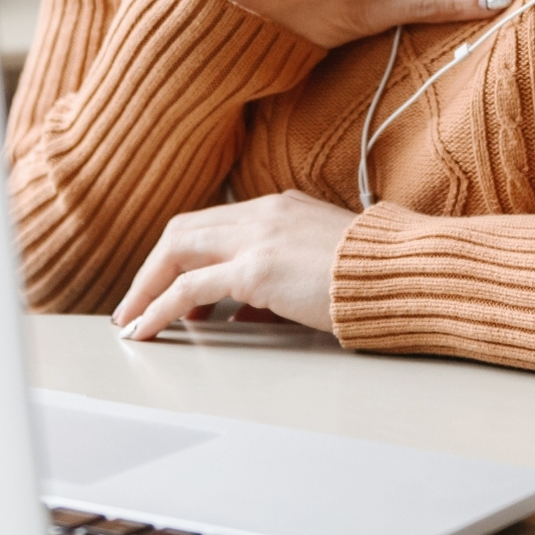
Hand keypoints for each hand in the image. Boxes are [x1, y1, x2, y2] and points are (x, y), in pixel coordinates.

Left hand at [111, 191, 355, 338]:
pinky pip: (189, 288)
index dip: (181, 253)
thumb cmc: (373, 274)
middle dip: (152, 268)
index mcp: (279, 207)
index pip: (212, 222)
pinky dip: (158, 307)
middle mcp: (263, 213)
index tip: (167, 285)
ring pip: (177, 252)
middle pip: (184, 230)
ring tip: (132, 321)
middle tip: (135, 303)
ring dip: (146, 288)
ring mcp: (258, 238)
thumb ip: (280, 277)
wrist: (402, 272)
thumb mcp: (320, 263)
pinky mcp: (257, 270)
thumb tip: (249, 311)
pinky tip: (146, 328)